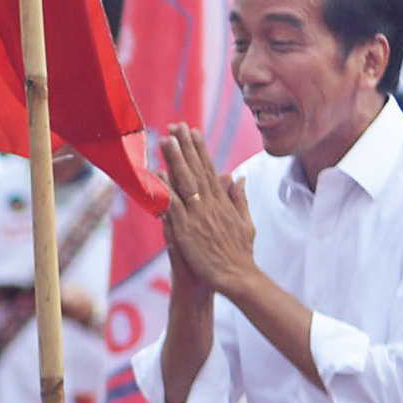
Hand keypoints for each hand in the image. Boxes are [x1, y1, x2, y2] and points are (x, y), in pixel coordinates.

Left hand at [158, 127, 257, 292]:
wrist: (238, 277)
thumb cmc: (241, 253)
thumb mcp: (246, 221)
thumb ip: (240, 198)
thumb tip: (238, 176)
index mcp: (223, 202)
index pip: (209, 169)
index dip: (200, 149)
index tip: (192, 131)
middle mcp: (211, 204)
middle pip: (196, 169)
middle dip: (186, 146)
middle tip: (175, 125)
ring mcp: (199, 216)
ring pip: (185, 182)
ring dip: (175, 160)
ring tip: (165, 140)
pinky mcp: (188, 231)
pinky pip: (174, 206)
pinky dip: (166, 191)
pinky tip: (157, 176)